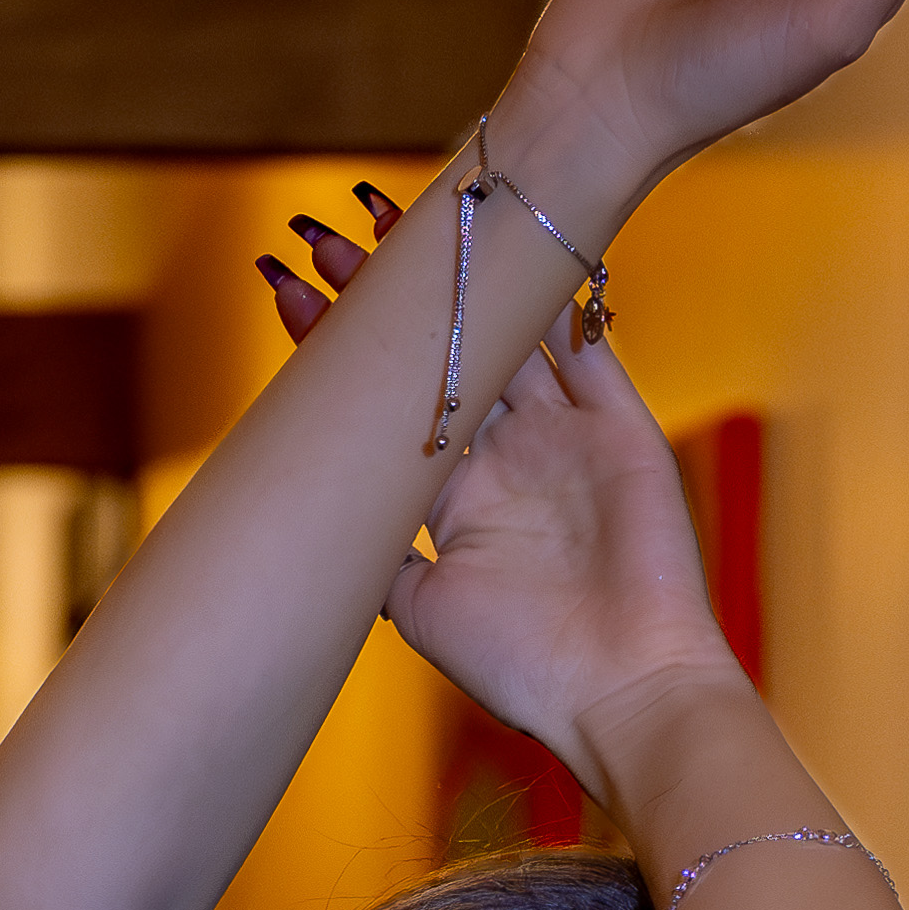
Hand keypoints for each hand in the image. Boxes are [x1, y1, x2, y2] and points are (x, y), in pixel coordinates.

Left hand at [257, 211, 736, 787]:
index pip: (389, 401)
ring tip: (395, 217)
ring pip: (505, 332)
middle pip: (440, 351)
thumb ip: (379, 559)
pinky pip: (586, 345)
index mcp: (458, 499)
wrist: (619, 692)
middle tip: (323, 231)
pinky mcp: (621, 427)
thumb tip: (320, 520)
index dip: (341, 346)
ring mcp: (565, 436)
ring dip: (459, 276)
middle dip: (385, 292)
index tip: (287, 292)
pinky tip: (515, 238)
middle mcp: (508, 456)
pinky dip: (554, 294)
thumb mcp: (424, 613)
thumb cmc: (525, 669)